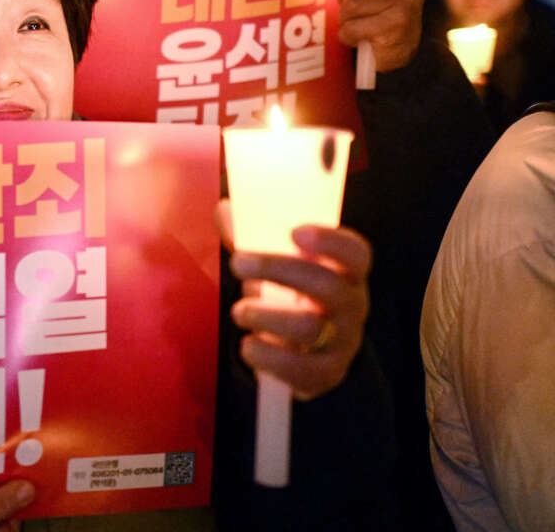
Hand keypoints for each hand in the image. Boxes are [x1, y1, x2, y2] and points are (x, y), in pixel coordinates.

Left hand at [216, 200, 370, 399]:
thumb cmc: (289, 292)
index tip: (294, 231)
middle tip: (237, 262)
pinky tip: (249, 346)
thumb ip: (251, 235)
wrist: (306, 349)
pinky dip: (269, 357)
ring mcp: (343, 341)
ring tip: (239, 311)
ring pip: (309, 328)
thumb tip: (225, 209)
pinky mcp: (327, 372)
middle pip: (327, 286)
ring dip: (266, 317)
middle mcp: (352, 305)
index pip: (355, 253)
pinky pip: (303, 370)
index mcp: (345, 272)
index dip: (330, 241)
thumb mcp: (274, 262)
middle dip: (278, 270)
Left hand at [334, 0, 425, 72]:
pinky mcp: (398, 26)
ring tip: (356, 26)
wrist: (398, 55)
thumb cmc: (379, 17)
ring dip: (345, 19)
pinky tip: (357, 39)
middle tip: (349, 10)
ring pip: (352, 4)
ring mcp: (407, 4)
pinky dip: (347, 36)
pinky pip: (353, 27)